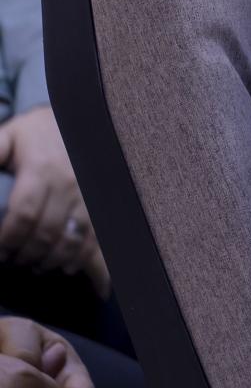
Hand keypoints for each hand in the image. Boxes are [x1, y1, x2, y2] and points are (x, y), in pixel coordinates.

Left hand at [0, 107, 95, 275]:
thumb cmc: (37, 133)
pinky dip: (85, 258)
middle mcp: (69, 184)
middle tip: (13, 262)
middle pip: (47, 232)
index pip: (24, 214)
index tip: (0, 251)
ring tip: (36, 267)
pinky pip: (97, 236)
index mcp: (41, 169)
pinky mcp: (102, 202)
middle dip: (27, 254)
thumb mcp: (8, 136)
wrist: (80, 119)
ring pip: (73, 239)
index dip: (9, 238)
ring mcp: (90, 195)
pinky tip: (72, 269)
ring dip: (53, 260)